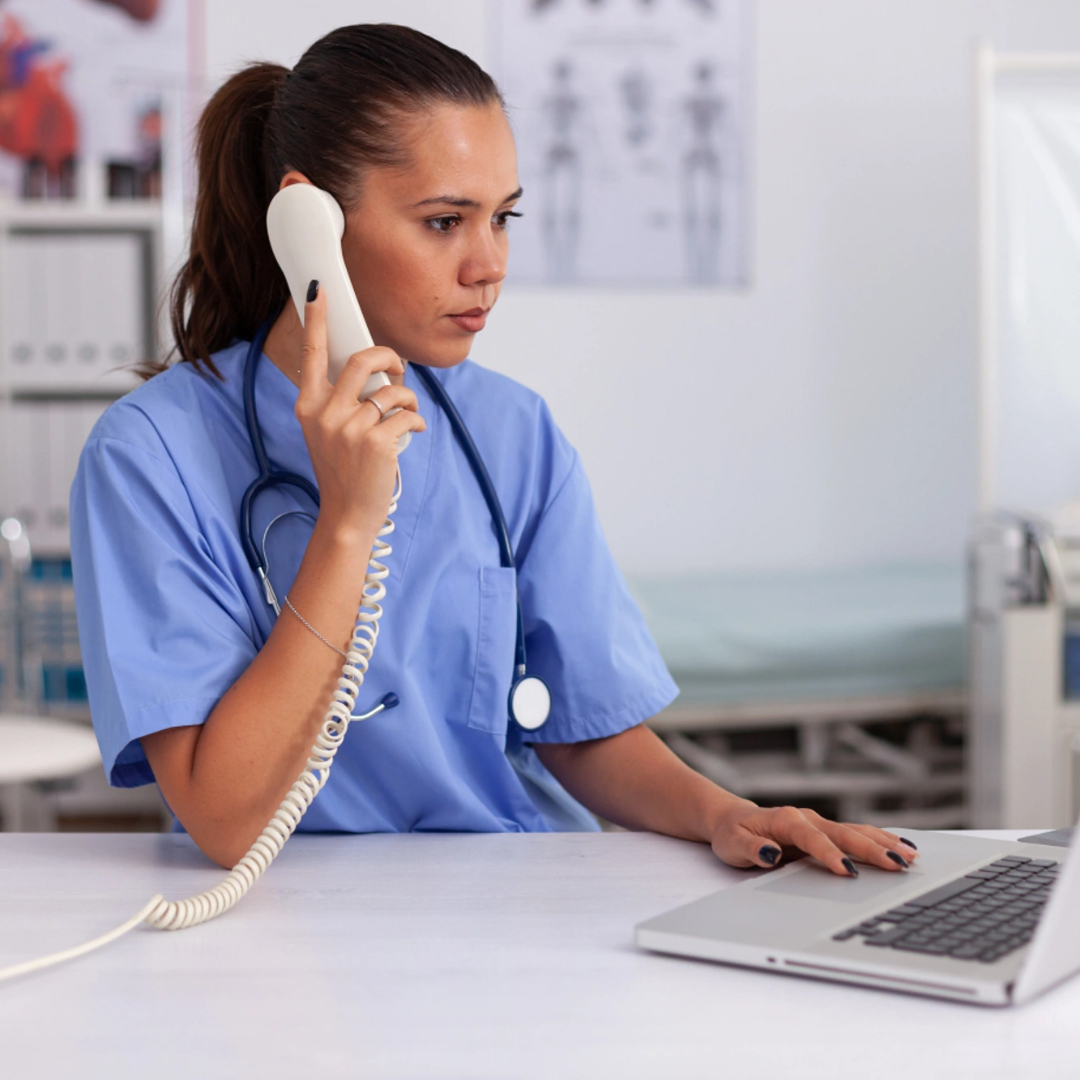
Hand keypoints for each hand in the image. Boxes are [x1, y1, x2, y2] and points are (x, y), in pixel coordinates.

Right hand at [295, 282, 426, 539]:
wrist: (346, 515)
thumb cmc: (343, 471)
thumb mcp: (327, 433)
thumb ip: (340, 402)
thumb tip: (374, 373)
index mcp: (308, 406)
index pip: (311, 355)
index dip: (316, 320)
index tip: (318, 291)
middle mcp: (325, 413)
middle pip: (362, 360)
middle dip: (388, 356)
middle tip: (398, 368)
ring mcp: (349, 428)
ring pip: (391, 390)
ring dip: (408, 396)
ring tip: (408, 411)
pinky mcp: (376, 442)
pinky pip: (408, 414)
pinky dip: (417, 420)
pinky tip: (414, 431)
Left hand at [709, 800, 919, 876]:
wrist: (732, 820)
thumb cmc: (732, 834)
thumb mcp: (732, 844)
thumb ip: (751, 849)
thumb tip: (771, 853)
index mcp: (787, 820)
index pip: (814, 839)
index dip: (831, 854)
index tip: (849, 871)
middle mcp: (807, 818)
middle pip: (845, 833)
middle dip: (872, 849)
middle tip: (900, 866)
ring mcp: (818, 823)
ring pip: (857, 831)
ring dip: (883, 843)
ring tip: (911, 856)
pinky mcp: (825, 831)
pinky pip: (855, 834)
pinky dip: (879, 839)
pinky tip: (900, 847)